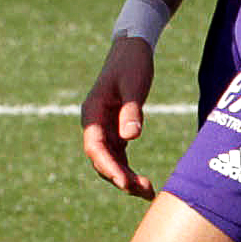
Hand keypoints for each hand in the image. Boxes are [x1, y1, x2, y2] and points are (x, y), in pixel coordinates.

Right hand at [78, 36, 159, 198]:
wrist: (132, 49)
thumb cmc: (132, 63)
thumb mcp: (133, 84)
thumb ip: (131, 110)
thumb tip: (130, 138)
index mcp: (92, 113)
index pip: (95, 147)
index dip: (109, 167)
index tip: (124, 182)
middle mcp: (94, 124)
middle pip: (102, 160)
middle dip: (120, 178)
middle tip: (143, 191)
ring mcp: (104, 129)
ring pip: (110, 162)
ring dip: (126, 179)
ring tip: (148, 192)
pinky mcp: (116, 131)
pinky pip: (119, 157)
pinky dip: (129, 171)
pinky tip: (144, 184)